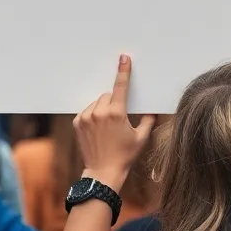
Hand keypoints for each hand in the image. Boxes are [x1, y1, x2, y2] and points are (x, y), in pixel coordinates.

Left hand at [75, 55, 154, 190]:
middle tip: (118, 120)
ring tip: (106, 128)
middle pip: (108, 95)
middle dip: (114, 103)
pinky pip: (87, 111)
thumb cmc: (125, 156)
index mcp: (117, 113)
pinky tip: (97, 130)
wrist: (103, 173)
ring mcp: (86, 117)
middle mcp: (100, 112)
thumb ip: (148, 120)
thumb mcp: (141, 138)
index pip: (121, 86)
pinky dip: (92, 116)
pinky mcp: (77, 122)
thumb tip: (152, 110)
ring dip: (102, 109)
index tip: (123, 58)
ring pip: (97, 102)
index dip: (123, 71)